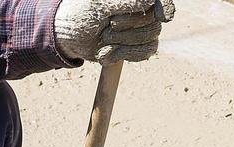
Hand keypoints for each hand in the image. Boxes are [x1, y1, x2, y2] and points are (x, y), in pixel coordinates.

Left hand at [55, 0, 173, 63]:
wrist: (69, 37)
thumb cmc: (82, 15)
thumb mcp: (99, 6)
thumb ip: (125, 1)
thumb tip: (150, 0)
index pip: (157, 1)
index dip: (164, 7)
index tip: (163, 17)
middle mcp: (141, 9)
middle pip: (154, 22)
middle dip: (129, 29)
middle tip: (107, 27)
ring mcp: (139, 28)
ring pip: (150, 38)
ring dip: (123, 43)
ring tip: (103, 40)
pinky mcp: (135, 46)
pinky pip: (145, 52)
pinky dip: (124, 55)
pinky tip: (106, 55)